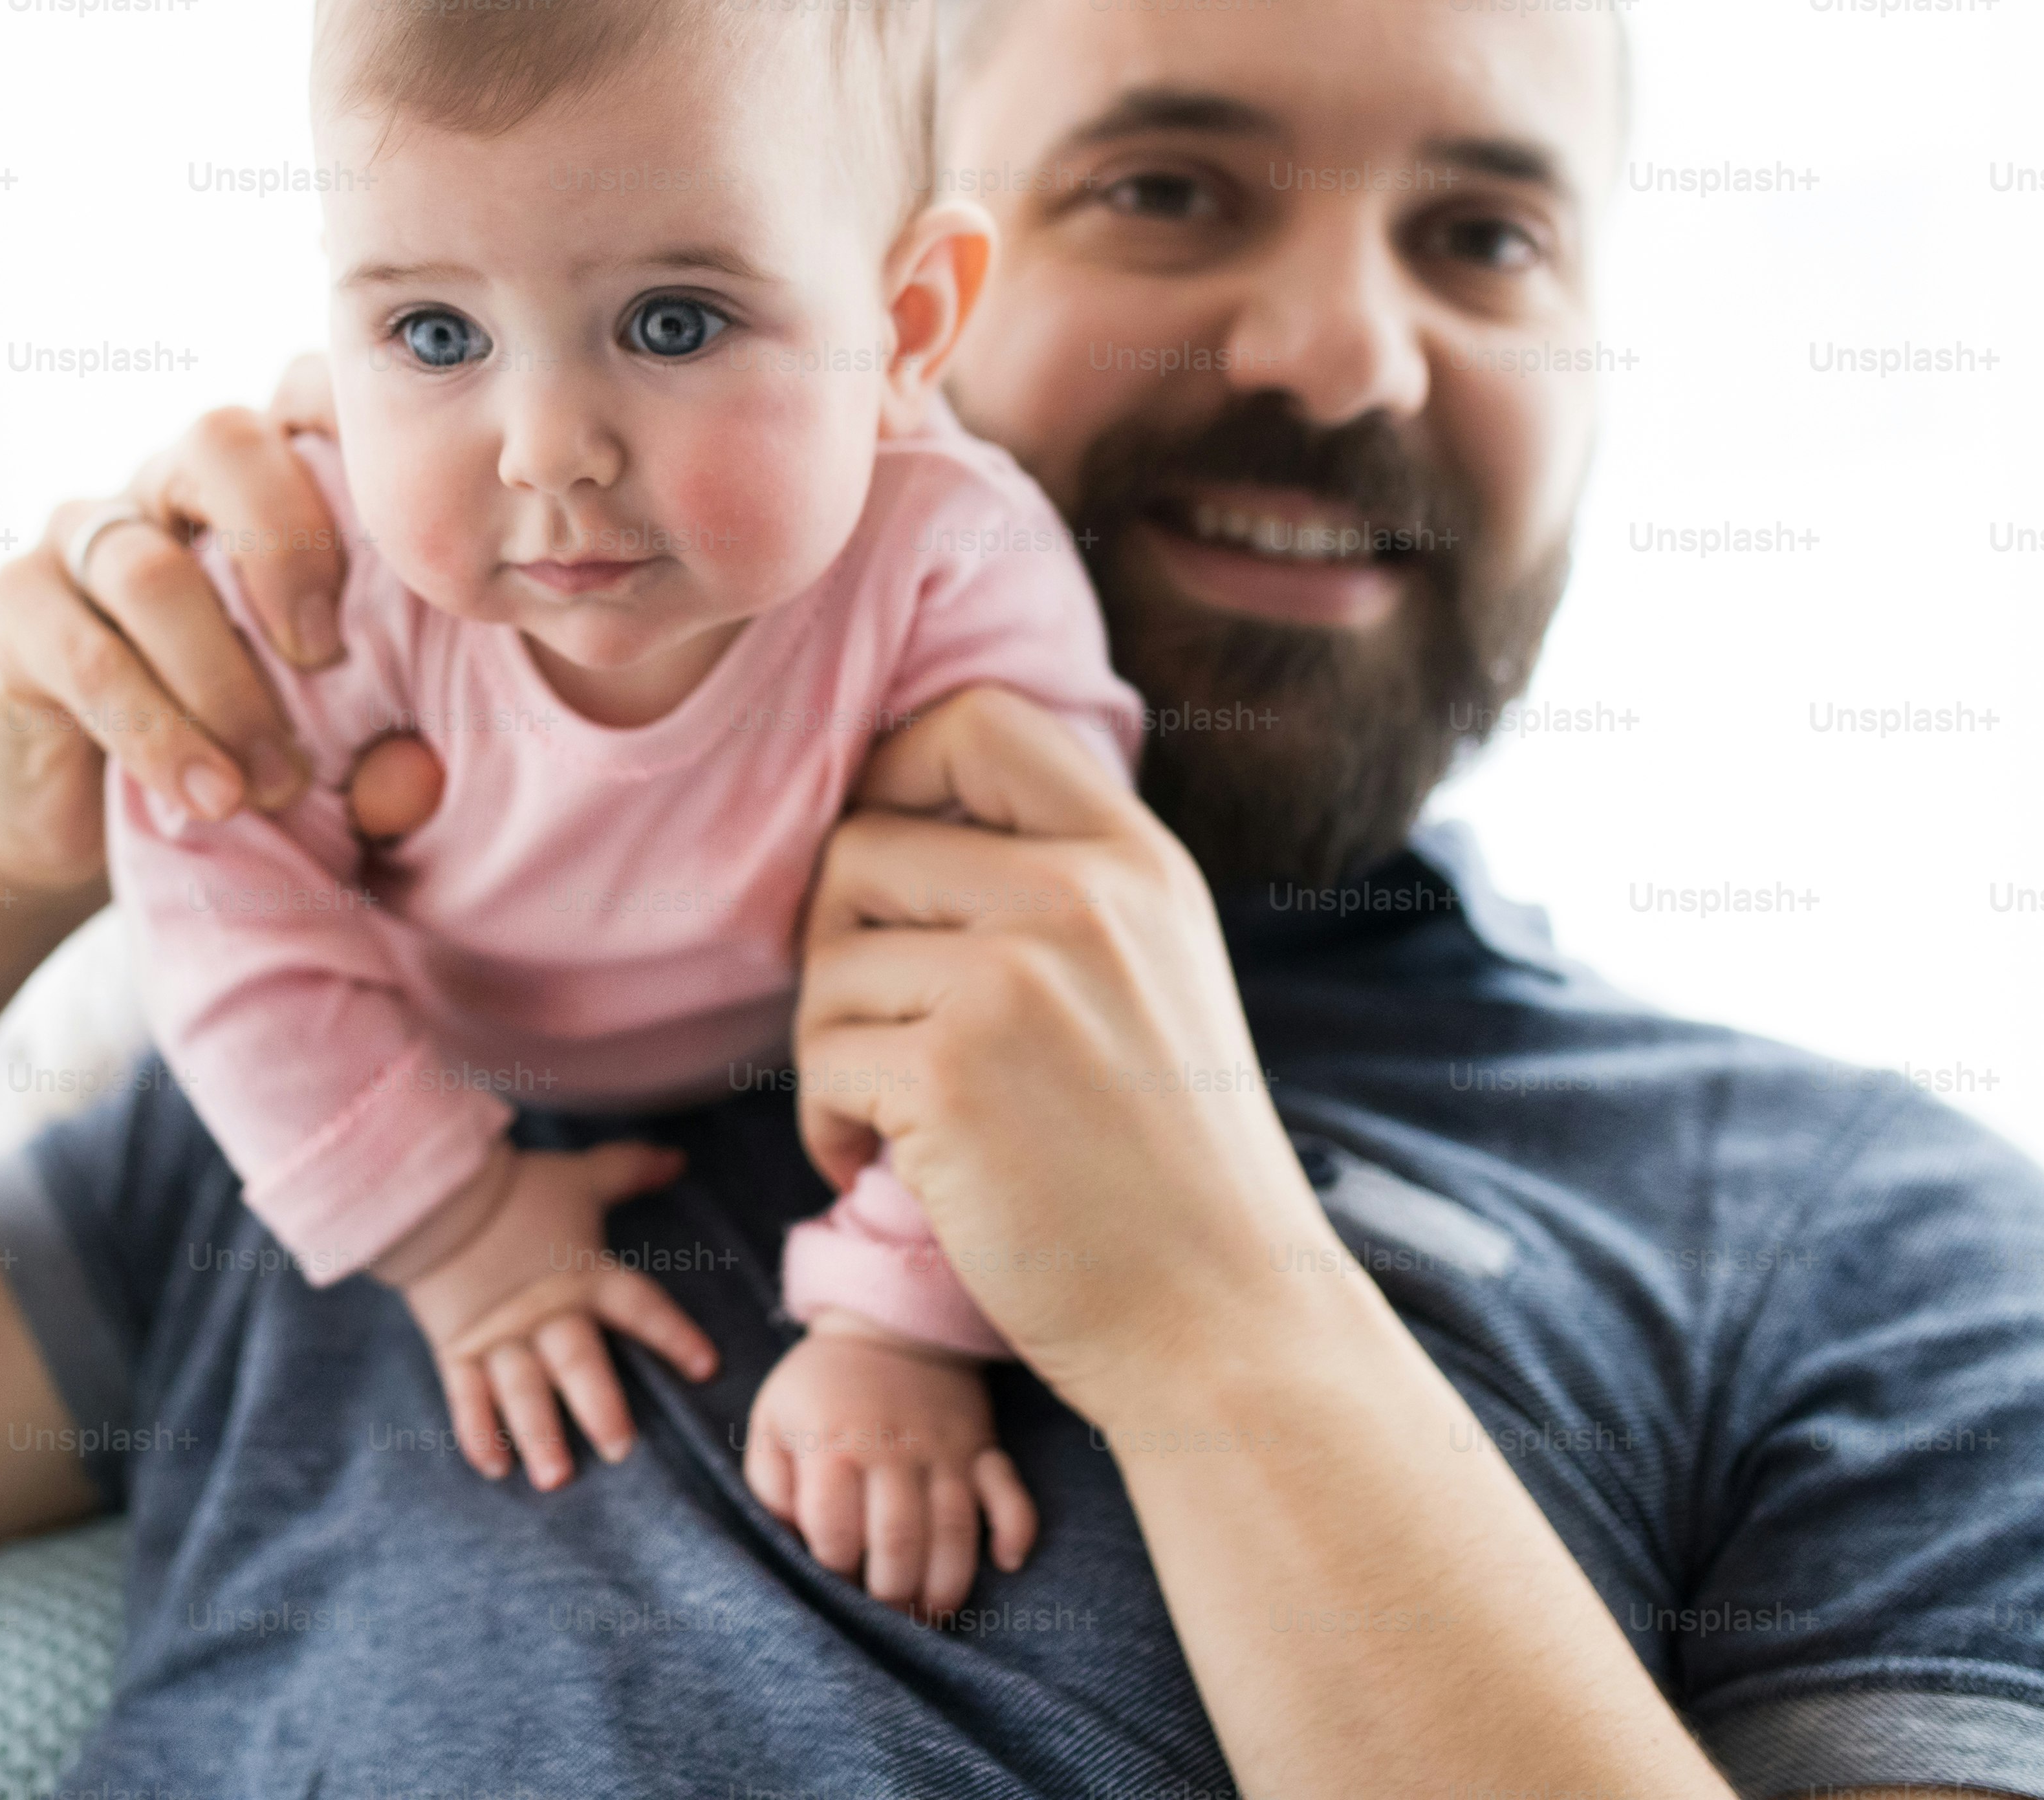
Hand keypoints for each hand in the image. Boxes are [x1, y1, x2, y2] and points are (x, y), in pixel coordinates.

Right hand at [0, 355, 445, 895]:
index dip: (351, 424)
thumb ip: (377, 757)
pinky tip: (209, 793)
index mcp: (262, 482)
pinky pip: (89, 656)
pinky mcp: (15, 607)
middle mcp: (169, 485)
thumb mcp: (326, 753)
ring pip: (151, 569)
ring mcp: (83, 537)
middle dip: (289, 549)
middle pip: (222, 442)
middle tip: (327, 658)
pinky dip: (159, 732)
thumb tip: (415, 776)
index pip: (303, 393)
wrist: (78, 830)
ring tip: (275, 782)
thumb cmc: (233, 758)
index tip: (408, 536)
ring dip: (225, 685)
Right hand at [379, 1144, 720, 1490]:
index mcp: (583, 1274)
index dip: (672, 1335)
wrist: (433, 1190)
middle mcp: (546, 1312)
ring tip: (556, 1478)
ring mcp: (499, 1334)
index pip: (638, 1307)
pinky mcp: (457, 1347)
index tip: (705, 1367)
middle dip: (599, 1406)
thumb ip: (630, 1170)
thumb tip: (680, 1159)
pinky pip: (466, 1396)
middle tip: (620, 1448)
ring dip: (539, 1435)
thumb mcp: (580, 1176)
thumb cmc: (516, 1187)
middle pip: (577, 1362)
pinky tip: (494, 1468)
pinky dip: (478, 1432)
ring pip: (522, 1389)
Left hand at [746, 1314, 1035, 1619]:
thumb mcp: (771, 1422)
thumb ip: (770, 1485)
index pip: (833, 1530)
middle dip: (891, 1592)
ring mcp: (945, 1452)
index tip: (832, 1580)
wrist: (888, 1326)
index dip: (831, 1569)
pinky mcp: (983, 1450)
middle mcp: (893, 1451)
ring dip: (946, 1585)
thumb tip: (791, 1540)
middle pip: (900, 1541)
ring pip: (956, 1532)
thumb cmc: (819, 1388)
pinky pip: (1011, 1496)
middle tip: (883, 1611)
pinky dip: (1015, 1532)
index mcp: (834, 1445)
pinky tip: (1005, 1563)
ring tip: (929, 1612)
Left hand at [790, 688, 1340, 1417]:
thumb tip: (884, 822)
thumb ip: (1053, 886)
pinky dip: (829, 1123)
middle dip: (837, 943)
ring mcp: (1015, 980)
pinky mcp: (951, 1073)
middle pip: (862, 843)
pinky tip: (879, 1167)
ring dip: (830, 1046)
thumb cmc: (1163, 1167)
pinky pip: (820, 1058)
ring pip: (828, 959)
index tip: (885, 872)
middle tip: (879, 1031)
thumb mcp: (1149, 975)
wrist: (1223, 1322)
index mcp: (1135, 860)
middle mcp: (1081, 896)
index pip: (976, 720)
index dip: (894, 771)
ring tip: (892, 1115)